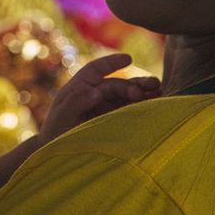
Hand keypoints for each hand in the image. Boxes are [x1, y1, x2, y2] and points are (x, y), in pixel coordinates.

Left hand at [37, 52, 161, 144]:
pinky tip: (156, 104)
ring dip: (143, 93)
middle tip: (151, 86)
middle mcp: (94, 95)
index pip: (95, 70)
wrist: (57, 155)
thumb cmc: (55, 134)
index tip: (128, 59)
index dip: (111, 62)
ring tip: (159, 91)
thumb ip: (76, 103)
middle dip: (133, 84)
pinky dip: (142, 107)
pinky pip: (129, 111)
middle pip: (116, 85)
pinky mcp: (113, 122)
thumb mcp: (61, 117)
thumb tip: (97, 92)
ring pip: (126, 97)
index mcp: (79, 88)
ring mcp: (105, 109)